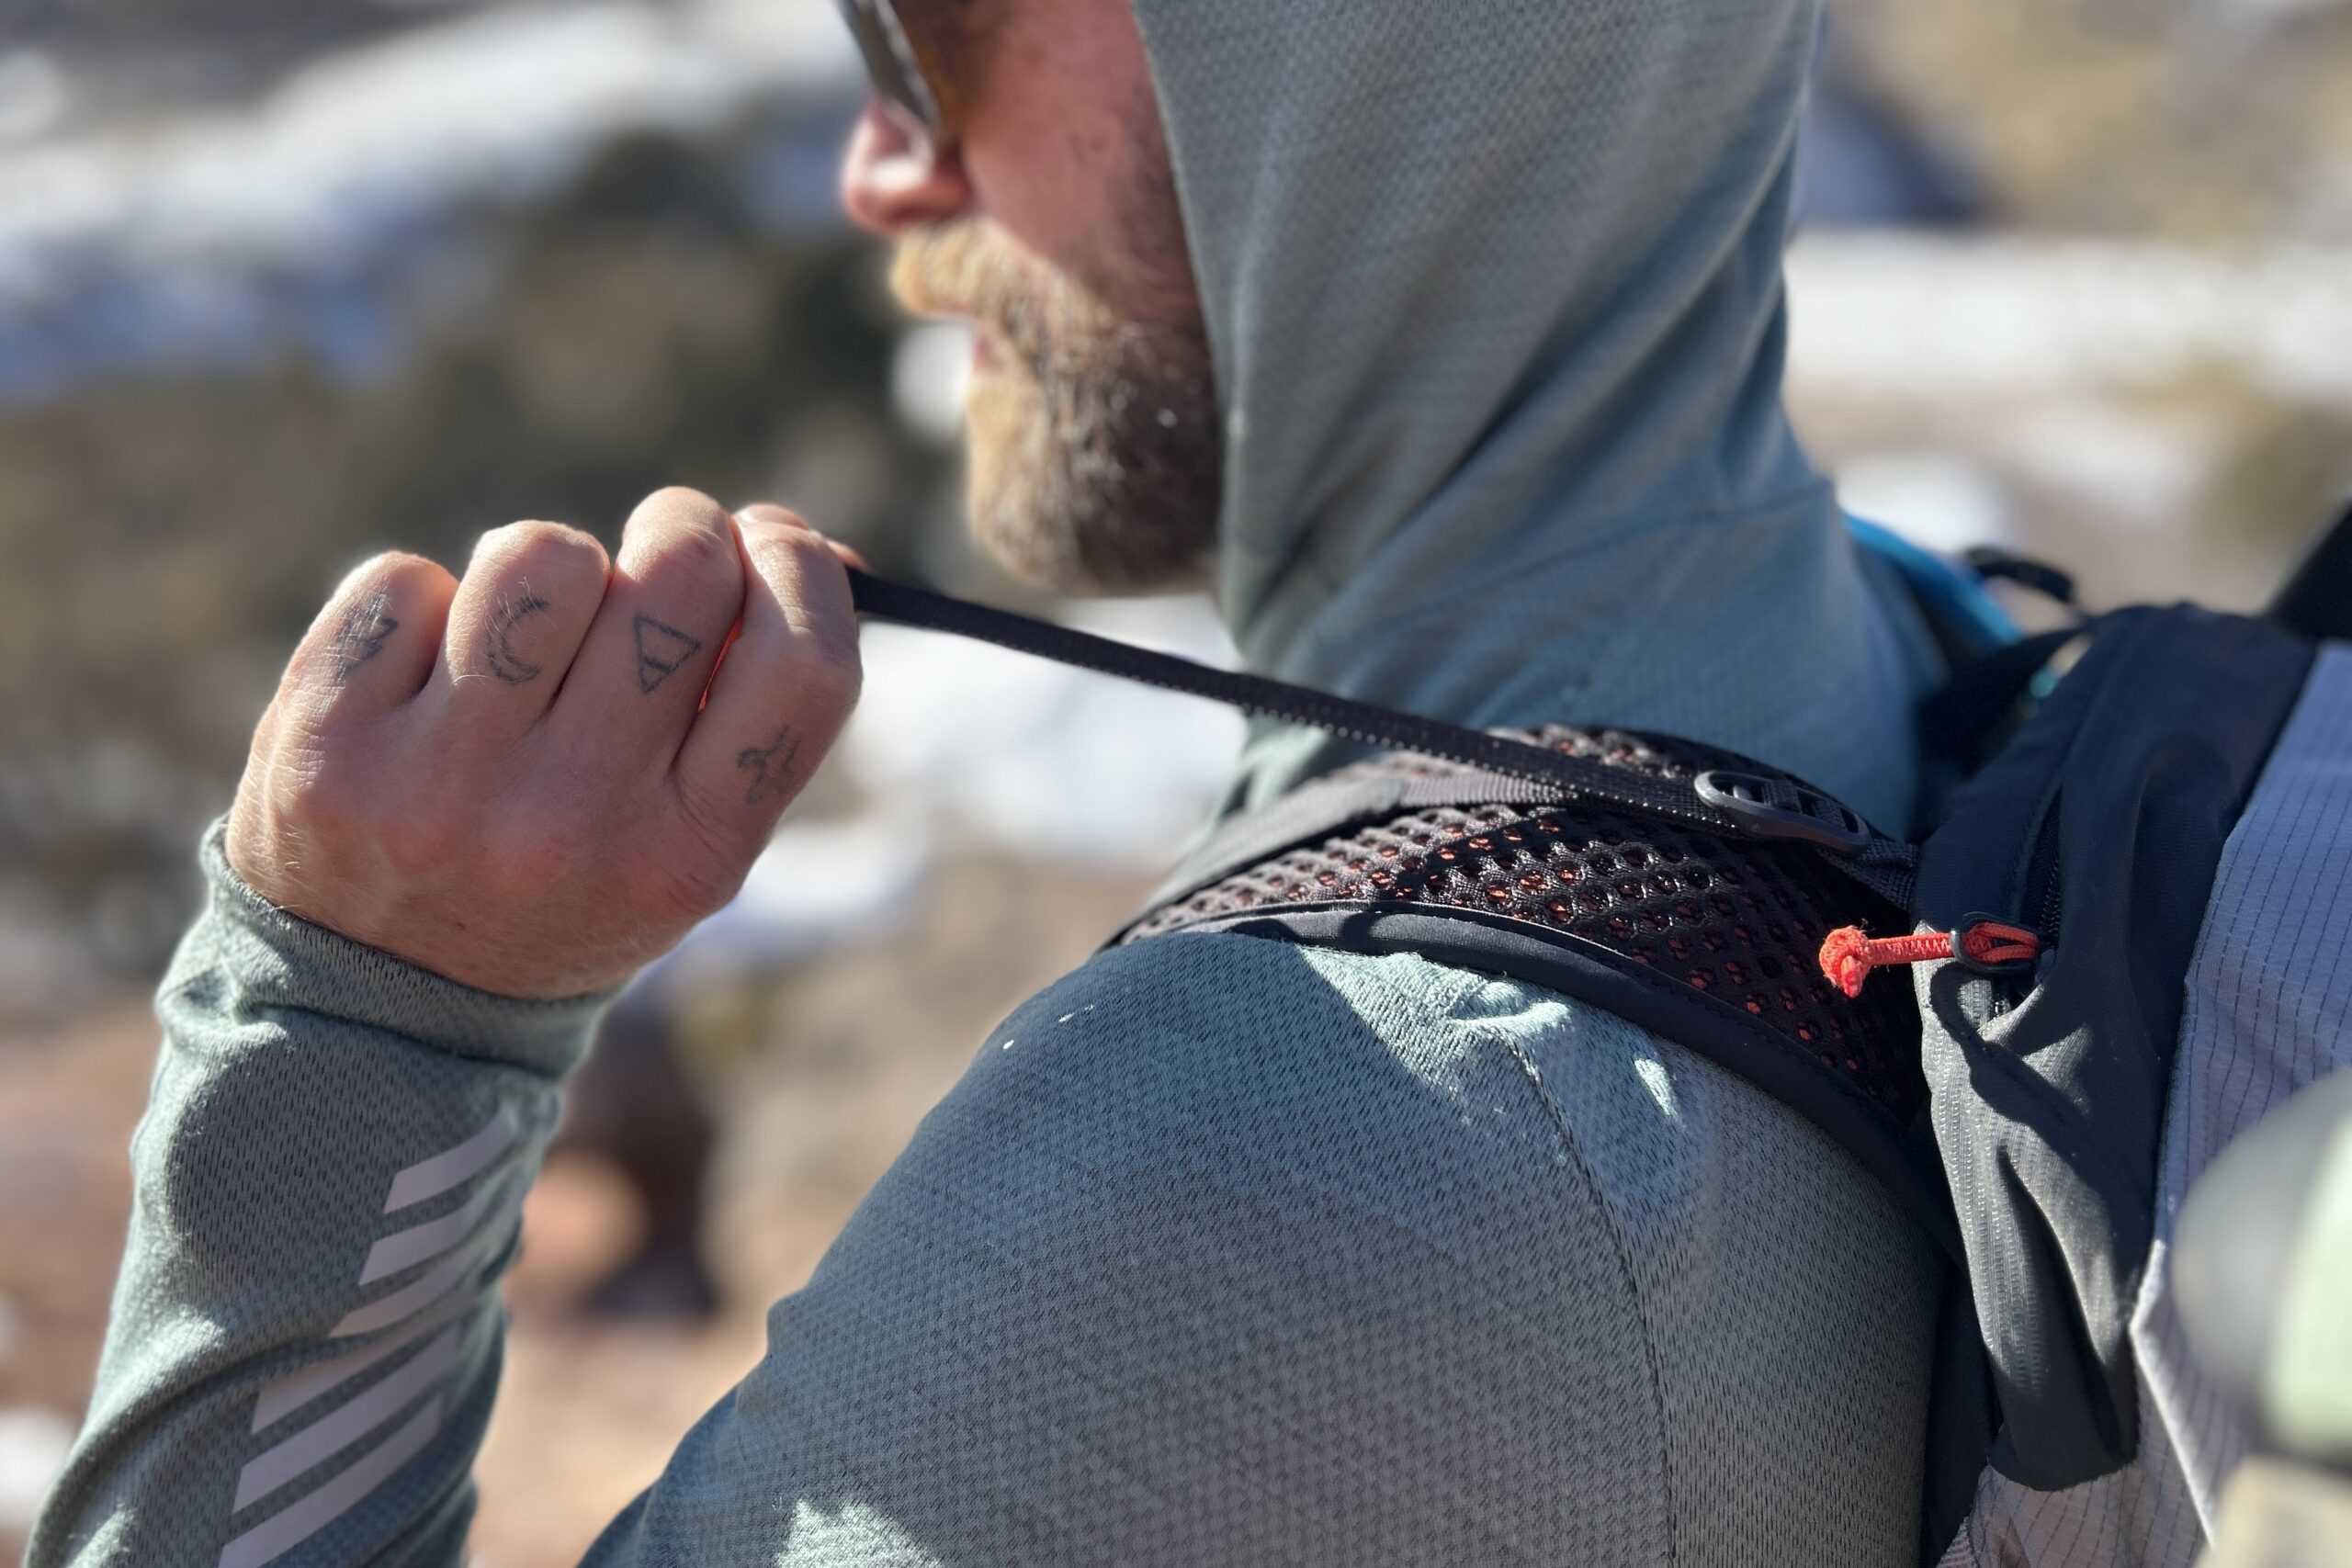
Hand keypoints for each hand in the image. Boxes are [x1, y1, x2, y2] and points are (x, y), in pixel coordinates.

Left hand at [225, 489, 860, 998]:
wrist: (377, 1005)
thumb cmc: (572, 880)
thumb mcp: (687, 840)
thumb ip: (753, 709)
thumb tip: (808, 544)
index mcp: (690, 854)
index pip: (801, 668)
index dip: (803, 571)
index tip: (775, 539)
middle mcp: (574, 818)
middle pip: (680, 580)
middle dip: (682, 530)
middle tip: (663, 547)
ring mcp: (443, 782)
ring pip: (539, 555)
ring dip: (549, 567)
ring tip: (532, 629)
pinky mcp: (328, 743)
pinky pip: (405, 579)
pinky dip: (424, 606)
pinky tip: (425, 678)